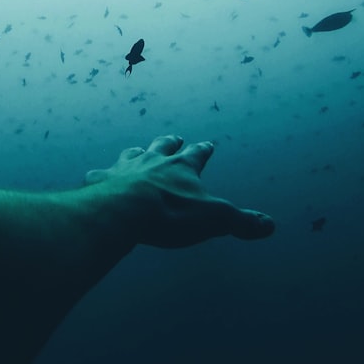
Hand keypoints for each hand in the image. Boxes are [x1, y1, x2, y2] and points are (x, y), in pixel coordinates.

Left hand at [84, 134, 274, 247]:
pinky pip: (98, 174)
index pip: (198, 155)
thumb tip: (269, 225)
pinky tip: (94, 177)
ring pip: (132, 154)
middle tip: (174, 137)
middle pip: (164, 146)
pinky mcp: (100, 180)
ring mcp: (124, 167)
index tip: (208, 144)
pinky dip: (99, 176)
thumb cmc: (170, 213)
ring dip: (137, 153)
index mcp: (182, 167)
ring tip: (137, 151)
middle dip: (171, 142)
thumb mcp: (214, 219)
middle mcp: (153, 160)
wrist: (124, 212)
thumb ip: (241, 222)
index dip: (204, 150)